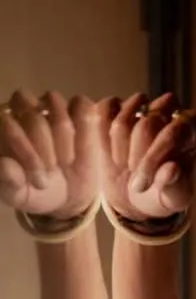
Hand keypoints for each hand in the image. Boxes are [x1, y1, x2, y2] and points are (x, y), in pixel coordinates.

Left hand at [0, 90, 100, 218]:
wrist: (66, 197)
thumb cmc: (34, 190)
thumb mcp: (19, 194)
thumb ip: (8, 181)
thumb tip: (5, 165)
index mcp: (5, 125)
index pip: (8, 122)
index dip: (24, 149)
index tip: (40, 182)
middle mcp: (25, 109)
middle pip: (32, 113)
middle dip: (44, 147)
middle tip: (52, 172)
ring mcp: (52, 107)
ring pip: (54, 101)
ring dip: (64, 133)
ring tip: (67, 160)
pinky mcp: (78, 111)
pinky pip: (81, 104)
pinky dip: (84, 124)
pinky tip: (83, 145)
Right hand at [98, 91, 195, 222]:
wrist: (137, 193)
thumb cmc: (163, 193)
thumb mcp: (173, 198)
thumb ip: (175, 185)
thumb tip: (172, 168)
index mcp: (194, 129)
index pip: (173, 132)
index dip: (153, 159)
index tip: (141, 185)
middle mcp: (171, 110)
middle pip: (148, 124)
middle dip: (137, 158)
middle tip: (136, 182)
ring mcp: (143, 105)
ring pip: (124, 118)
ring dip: (119, 150)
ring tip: (125, 167)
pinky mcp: (117, 105)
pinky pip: (104, 112)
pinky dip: (102, 137)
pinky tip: (111, 152)